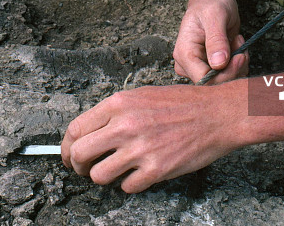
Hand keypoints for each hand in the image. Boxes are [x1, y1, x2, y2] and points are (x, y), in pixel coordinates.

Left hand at [61, 83, 247, 192]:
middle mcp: (125, 125)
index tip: (69, 153)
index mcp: (118, 104)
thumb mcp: (141, 96)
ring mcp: (140, 149)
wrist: (217, 114)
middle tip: (83, 168)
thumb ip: (114, 112)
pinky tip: (137, 174)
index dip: (66, 146)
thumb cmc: (182, 104)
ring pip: (99, 175)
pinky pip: (127, 187)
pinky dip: (129, 184)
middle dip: (77, 165)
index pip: (76, 129)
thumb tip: (90, 131)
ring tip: (112, 171)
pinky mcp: (156, 169)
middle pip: (80, 153)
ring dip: (102, 177)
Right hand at [174, 0, 247, 83]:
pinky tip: (236, 46)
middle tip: (241, 44)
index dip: (225, 74)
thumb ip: (216, 39)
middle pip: (215, 84)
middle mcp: (188, 65)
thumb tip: (219, 63)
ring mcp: (199, 67)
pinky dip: (239, 63)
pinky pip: (230, 76)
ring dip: (239, 64)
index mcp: (184, 53)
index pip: (204, 80)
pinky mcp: (211, 68)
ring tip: (237, 41)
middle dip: (235, 68)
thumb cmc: (211, 4)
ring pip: (225, 82)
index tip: (241, 56)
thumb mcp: (215, 15)